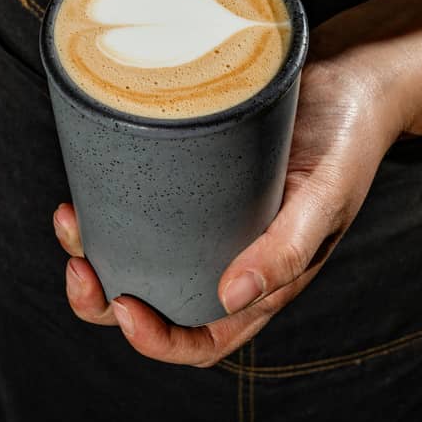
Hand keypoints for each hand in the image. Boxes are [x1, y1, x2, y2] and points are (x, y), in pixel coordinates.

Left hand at [51, 46, 404, 366]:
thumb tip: (229, 298)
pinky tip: (86, 186)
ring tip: (72, 221)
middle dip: (104, 301)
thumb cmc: (345, 144)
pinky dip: (107, 206)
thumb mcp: (324, 197)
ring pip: (138, 256)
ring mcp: (207, 219)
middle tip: (79, 267)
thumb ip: (286, 250)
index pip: (202, 340)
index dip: (157, 340)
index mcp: (262, 284)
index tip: (125, 306)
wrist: (350, 81)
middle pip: (156, 305)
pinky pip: (142, 207)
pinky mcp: (191, 178)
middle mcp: (228, 258)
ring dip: (95, 252)